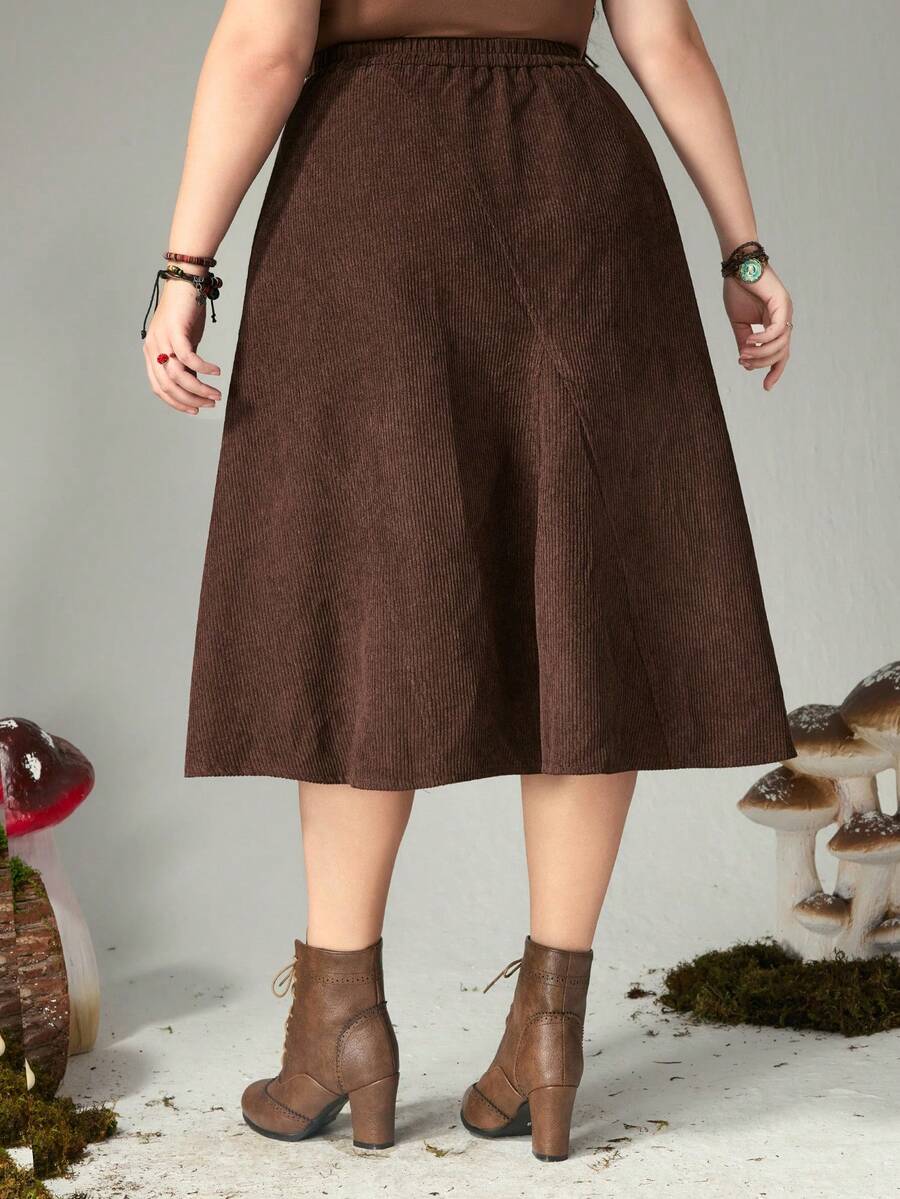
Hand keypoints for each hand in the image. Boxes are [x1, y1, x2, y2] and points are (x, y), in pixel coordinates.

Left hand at [142, 274, 221, 414]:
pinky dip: (204, 369)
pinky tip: (217, 372)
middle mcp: (153, 348)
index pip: (159, 388)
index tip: (195, 411)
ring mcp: (162, 339)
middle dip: (190, 400)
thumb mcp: (185, 343)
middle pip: (168, 386)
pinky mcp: (176, 330)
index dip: (176, 403)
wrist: (186, 281)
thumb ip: (185, 364)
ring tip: (216, 394)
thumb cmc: (186, 312)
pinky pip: (189, 358)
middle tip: (210, 404)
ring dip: (200, 390)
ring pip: (179, 376)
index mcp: (152, 353)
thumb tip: (195, 385)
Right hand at [723, 264, 792, 391]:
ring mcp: (786, 311)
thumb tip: (745, 361)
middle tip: (743, 361)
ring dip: (760, 353)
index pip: (781, 353)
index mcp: (776, 323)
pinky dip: (763, 339)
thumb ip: (744, 341)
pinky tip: (749, 341)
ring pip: (780, 345)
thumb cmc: (739, 289)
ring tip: (743, 352)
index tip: (766, 387)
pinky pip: (777, 330)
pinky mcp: (782, 304)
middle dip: (761, 363)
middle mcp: (785, 319)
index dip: (775, 371)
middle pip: (781, 353)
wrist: (738, 266)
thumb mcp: (739, 323)